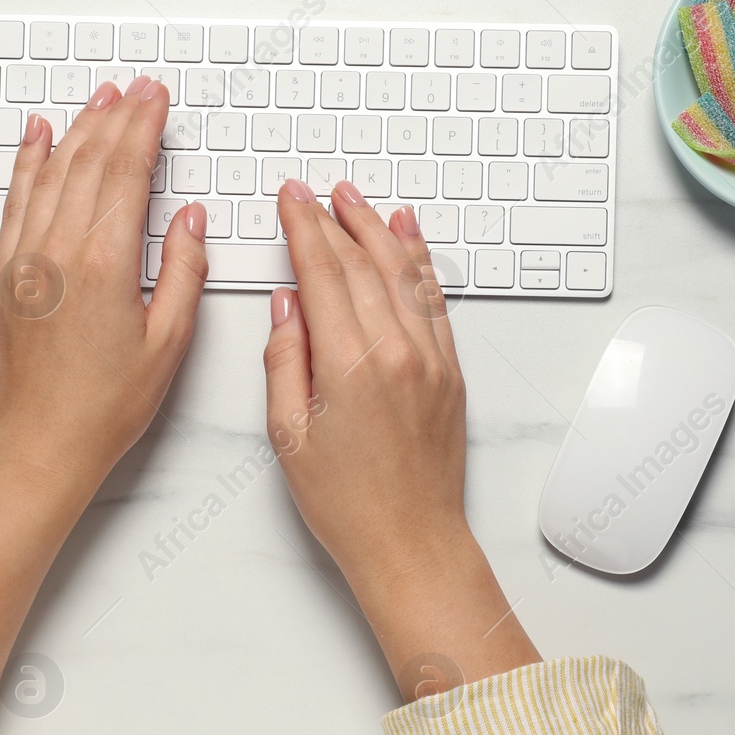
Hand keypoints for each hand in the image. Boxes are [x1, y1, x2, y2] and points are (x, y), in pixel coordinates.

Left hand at [0, 78, 208, 734]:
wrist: (42, 442)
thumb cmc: (105, 405)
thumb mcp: (168, 344)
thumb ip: (183, 274)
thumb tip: (189, 220)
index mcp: (105, 264)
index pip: (126, 172)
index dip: (143, 128)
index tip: (157, 100)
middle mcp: (58, 251)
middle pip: (89, 162)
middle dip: (116, 117)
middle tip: (137, 89)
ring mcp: (25, 259)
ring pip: (51, 173)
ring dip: (77, 129)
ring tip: (98, 99)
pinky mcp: (4, 274)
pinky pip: (15, 201)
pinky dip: (27, 163)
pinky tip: (38, 139)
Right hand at [265, 178, 467, 583]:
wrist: (412, 542)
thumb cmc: (347, 503)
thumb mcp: (289, 435)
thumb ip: (284, 360)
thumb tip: (286, 305)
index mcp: (350, 366)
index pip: (322, 274)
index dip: (302, 229)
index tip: (290, 200)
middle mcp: (398, 353)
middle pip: (362, 264)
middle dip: (334, 219)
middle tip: (312, 191)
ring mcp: (431, 360)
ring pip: (403, 272)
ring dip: (376, 228)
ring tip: (354, 198)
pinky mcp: (451, 372)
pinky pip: (435, 299)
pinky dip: (419, 260)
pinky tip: (407, 235)